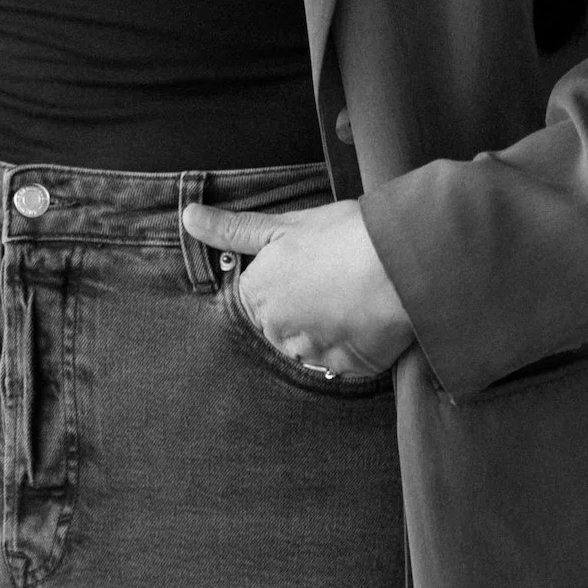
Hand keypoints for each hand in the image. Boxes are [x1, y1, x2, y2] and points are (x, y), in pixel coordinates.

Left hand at [181, 198, 414, 376]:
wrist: (399, 264)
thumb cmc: (345, 237)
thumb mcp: (285, 225)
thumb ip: (233, 228)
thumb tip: (188, 217)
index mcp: (257, 293)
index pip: (255, 296)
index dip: (282, 279)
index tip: (309, 267)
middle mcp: (276, 329)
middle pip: (279, 324)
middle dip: (301, 307)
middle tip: (335, 281)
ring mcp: (310, 352)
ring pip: (307, 346)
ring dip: (324, 329)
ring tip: (352, 299)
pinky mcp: (344, 370)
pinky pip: (339, 363)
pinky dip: (350, 346)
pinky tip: (365, 320)